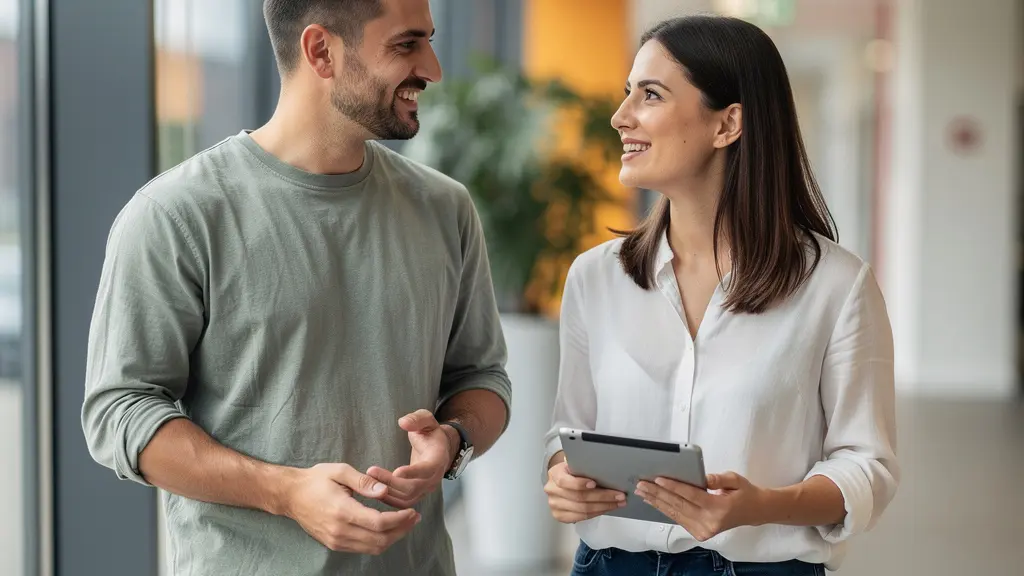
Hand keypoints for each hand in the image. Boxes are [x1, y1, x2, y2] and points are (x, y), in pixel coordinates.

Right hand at [282, 463, 420, 553]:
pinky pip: (363, 548)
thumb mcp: (339, 471)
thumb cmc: (315, 480)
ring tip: (406, 523)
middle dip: (402, 530)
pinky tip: (388, 528)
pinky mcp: (335, 544)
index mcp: (342, 511)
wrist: (290, 496)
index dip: (400, 520)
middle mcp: (340, 531)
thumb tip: (384, 491)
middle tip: (415, 517)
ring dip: (393, 538)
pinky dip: (380, 541)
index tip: (413, 511)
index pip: (379, 523)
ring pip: (373, 548)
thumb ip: (363, 481)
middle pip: (380, 540)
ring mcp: (336, 541)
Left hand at [367, 410, 452, 508]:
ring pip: (406, 499)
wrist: (438, 448)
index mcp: (438, 459)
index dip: (412, 472)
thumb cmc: (430, 433)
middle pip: (412, 488)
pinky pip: (402, 503)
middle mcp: (434, 478)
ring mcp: (425, 489)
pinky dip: (388, 499)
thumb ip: (417, 419)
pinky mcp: (417, 495)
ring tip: (368, 481)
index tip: (396, 471)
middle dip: (390, 482)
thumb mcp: (426, 420)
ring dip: (386, 492)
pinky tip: (373, 490)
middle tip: (371, 472)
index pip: (427, 470)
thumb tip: (403, 422)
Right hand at [544, 459, 626, 522]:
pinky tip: (606, 508)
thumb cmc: (571, 472)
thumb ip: (584, 466)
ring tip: (617, 502)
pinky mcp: (560, 516)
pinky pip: (582, 517)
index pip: (565, 481)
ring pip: (583, 509)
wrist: (561, 482)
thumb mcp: (574, 464)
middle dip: (603, 497)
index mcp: (555, 474)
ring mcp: (555, 505)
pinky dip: (597, 513)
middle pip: (579, 497)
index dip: (580, 483)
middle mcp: (552, 490)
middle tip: (619, 495)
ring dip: (604, 507)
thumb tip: (606, 468)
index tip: (594, 483)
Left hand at [635, 472, 766, 541]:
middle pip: (679, 505)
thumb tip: (701, 477)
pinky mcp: (700, 534)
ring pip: (675, 514)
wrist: (753, 512)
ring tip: (642, 492)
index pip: (692, 496)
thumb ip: (718, 479)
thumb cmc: (743, 492)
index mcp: (720, 508)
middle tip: (641, 484)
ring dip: (657, 502)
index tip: (657, 479)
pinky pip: (678, 519)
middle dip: (658, 494)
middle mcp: (710, 522)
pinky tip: (654, 501)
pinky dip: (665, 509)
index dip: (673, 486)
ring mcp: (704, 531)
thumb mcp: (735, 479)